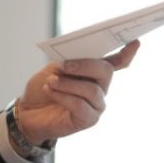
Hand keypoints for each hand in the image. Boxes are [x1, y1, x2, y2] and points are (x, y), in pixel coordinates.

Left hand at [16, 40, 140, 144]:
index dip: (127, 53)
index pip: (117, 62)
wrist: (28, 111)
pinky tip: (50, 91)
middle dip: (86, 65)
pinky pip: (80, 105)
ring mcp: (96, 105)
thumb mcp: (55, 67)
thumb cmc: (44, 87)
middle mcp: (101, 88)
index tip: (135, 42)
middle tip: (64, 66)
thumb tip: (80, 56)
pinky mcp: (88, 119)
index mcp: (95, 72)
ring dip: (68, 84)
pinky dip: (63, 96)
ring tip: (51, 82)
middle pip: (106, 72)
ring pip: (92, 90)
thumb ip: (70, 60)